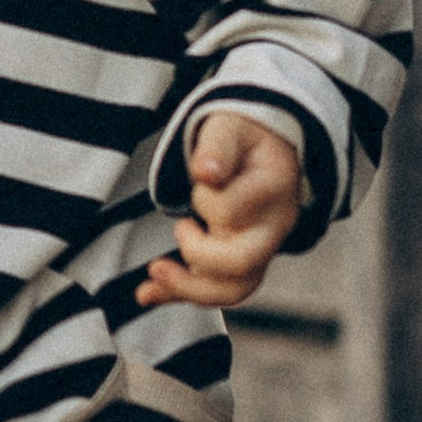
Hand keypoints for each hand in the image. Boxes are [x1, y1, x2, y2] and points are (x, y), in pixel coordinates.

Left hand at [137, 111, 305, 310]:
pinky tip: (148, 293)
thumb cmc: (245, 138)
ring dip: (188, 287)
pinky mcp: (242, 264)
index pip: (232, 210)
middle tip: (179, 229)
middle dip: (198, 255)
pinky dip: (180, 294)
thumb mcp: (230, 127)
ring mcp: (261, 249)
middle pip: (242, 263)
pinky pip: (217, 291)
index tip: (199, 181)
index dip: (206, 200)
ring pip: (234, 289)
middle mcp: (273, 226)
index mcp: (273, 189)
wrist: (266, 150)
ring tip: (154, 272)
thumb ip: (217, 147)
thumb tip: (205, 172)